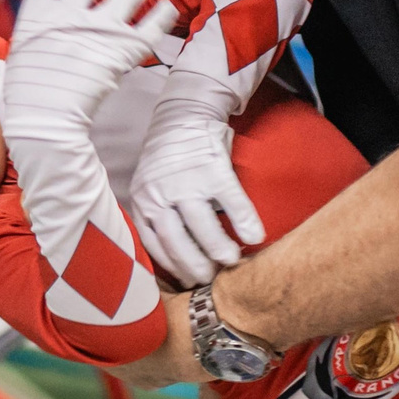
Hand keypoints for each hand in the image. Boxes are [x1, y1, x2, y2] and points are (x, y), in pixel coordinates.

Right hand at [0, 0, 178, 145]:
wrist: (44, 120)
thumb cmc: (30, 88)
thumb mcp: (24, 44)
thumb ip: (41, 18)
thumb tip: (54, 0)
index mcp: (39, 9)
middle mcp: (70, 12)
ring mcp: (99, 29)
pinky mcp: (124, 50)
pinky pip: (155, 21)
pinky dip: (162, 12)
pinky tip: (163, 8)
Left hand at [127, 97, 264, 286]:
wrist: (184, 114)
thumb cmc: (170, 160)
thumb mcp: (152, 189)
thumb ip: (159, 217)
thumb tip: (179, 261)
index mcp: (142, 203)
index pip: (154, 247)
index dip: (174, 270)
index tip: (190, 284)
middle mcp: (159, 196)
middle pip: (178, 244)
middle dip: (197, 269)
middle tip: (213, 281)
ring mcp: (186, 183)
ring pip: (204, 229)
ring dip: (220, 251)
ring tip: (232, 262)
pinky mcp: (213, 171)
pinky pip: (232, 204)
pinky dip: (245, 222)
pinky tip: (256, 236)